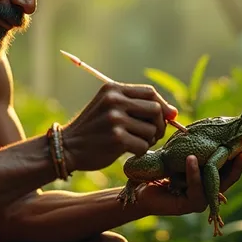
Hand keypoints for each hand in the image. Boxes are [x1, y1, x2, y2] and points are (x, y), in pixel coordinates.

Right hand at [61, 82, 178, 171]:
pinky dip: (140, 151)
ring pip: (151, 130)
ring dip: (148, 140)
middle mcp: (114, 100)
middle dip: (159, 125)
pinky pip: (143, 146)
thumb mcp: (108, 107)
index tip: (167, 118)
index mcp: (112, 89)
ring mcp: (115, 119)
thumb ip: (137, 106)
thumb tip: (174, 113)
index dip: (163, 105)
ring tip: (135, 143)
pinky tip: (128, 151)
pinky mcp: (116, 138)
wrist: (67, 147)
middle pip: (155, 109)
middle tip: (152, 135)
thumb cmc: (93, 129)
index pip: (150, 92)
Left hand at [136, 143, 241, 215]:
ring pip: (219, 183)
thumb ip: (201, 144)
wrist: (142, 186)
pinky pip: (196, 187)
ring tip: (236, 151)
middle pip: (233, 174)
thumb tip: (216, 121)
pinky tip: (192, 158)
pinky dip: (194, 171)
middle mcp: (212, 187)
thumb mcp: (186, 151)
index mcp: (213, 174)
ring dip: (229, 166)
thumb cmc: (164, 167)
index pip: (234, 162)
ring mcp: (203, 197)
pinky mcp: (190, 204)